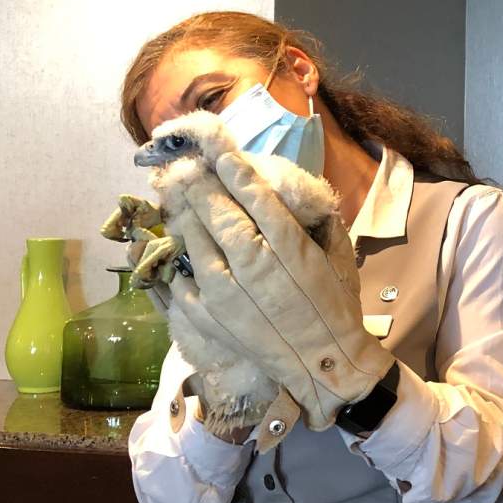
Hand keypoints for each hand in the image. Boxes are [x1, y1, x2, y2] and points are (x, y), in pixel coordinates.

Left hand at [167, 151, 393, 431]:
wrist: (323, 365)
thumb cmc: (335, 307)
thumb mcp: (338, 254)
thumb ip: (316, 218)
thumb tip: (291, 186)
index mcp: (287, 242)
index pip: (247, 186)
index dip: (223, 156)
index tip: (207, 137)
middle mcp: (251, 261)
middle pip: (211, 204)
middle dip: (193, 177)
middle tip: (180, 161)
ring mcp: (221, 289)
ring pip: (187, 233)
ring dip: (177, 206)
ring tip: (169, 187)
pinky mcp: (204, 313)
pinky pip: (175, 272)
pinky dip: (166, 248)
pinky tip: (164, 234)